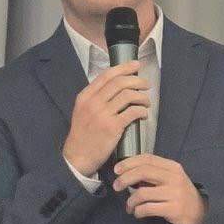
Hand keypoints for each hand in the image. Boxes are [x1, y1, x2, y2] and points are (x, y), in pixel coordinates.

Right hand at [62, 61, 149, 176]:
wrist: (77, 157)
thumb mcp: (82, 111)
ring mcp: (102, 115)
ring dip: (142, 96)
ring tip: (146, 101)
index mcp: (85, 96)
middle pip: (120, 82)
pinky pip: (132, 112)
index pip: (107, 75)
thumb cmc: (83, 135)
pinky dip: (142, 111)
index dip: (124, 68)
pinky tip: (144, 114)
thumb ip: (96, 99)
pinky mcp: (112, 128)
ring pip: (128, 95)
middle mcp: (93, 103)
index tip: (136, 65)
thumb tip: (117, 86)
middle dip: (137, 81)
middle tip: (145, 85)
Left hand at [113, 155, 207, 223]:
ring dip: (130, 201)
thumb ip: (153, 174)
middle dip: (125, 179)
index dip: (129, 163)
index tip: (117, 170)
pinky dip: (138, 211)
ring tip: (130, 206)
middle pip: (143, 172)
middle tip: (116, 187)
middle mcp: (174, 178)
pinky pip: (147, 208)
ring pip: (142, 193)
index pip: (147, 159)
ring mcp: (174, 194)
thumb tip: (128, 173)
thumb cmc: (180, 195)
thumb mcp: (171, 179)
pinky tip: (137, 213)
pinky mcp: (173, 209)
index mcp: (172, 167)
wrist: (200, 213)